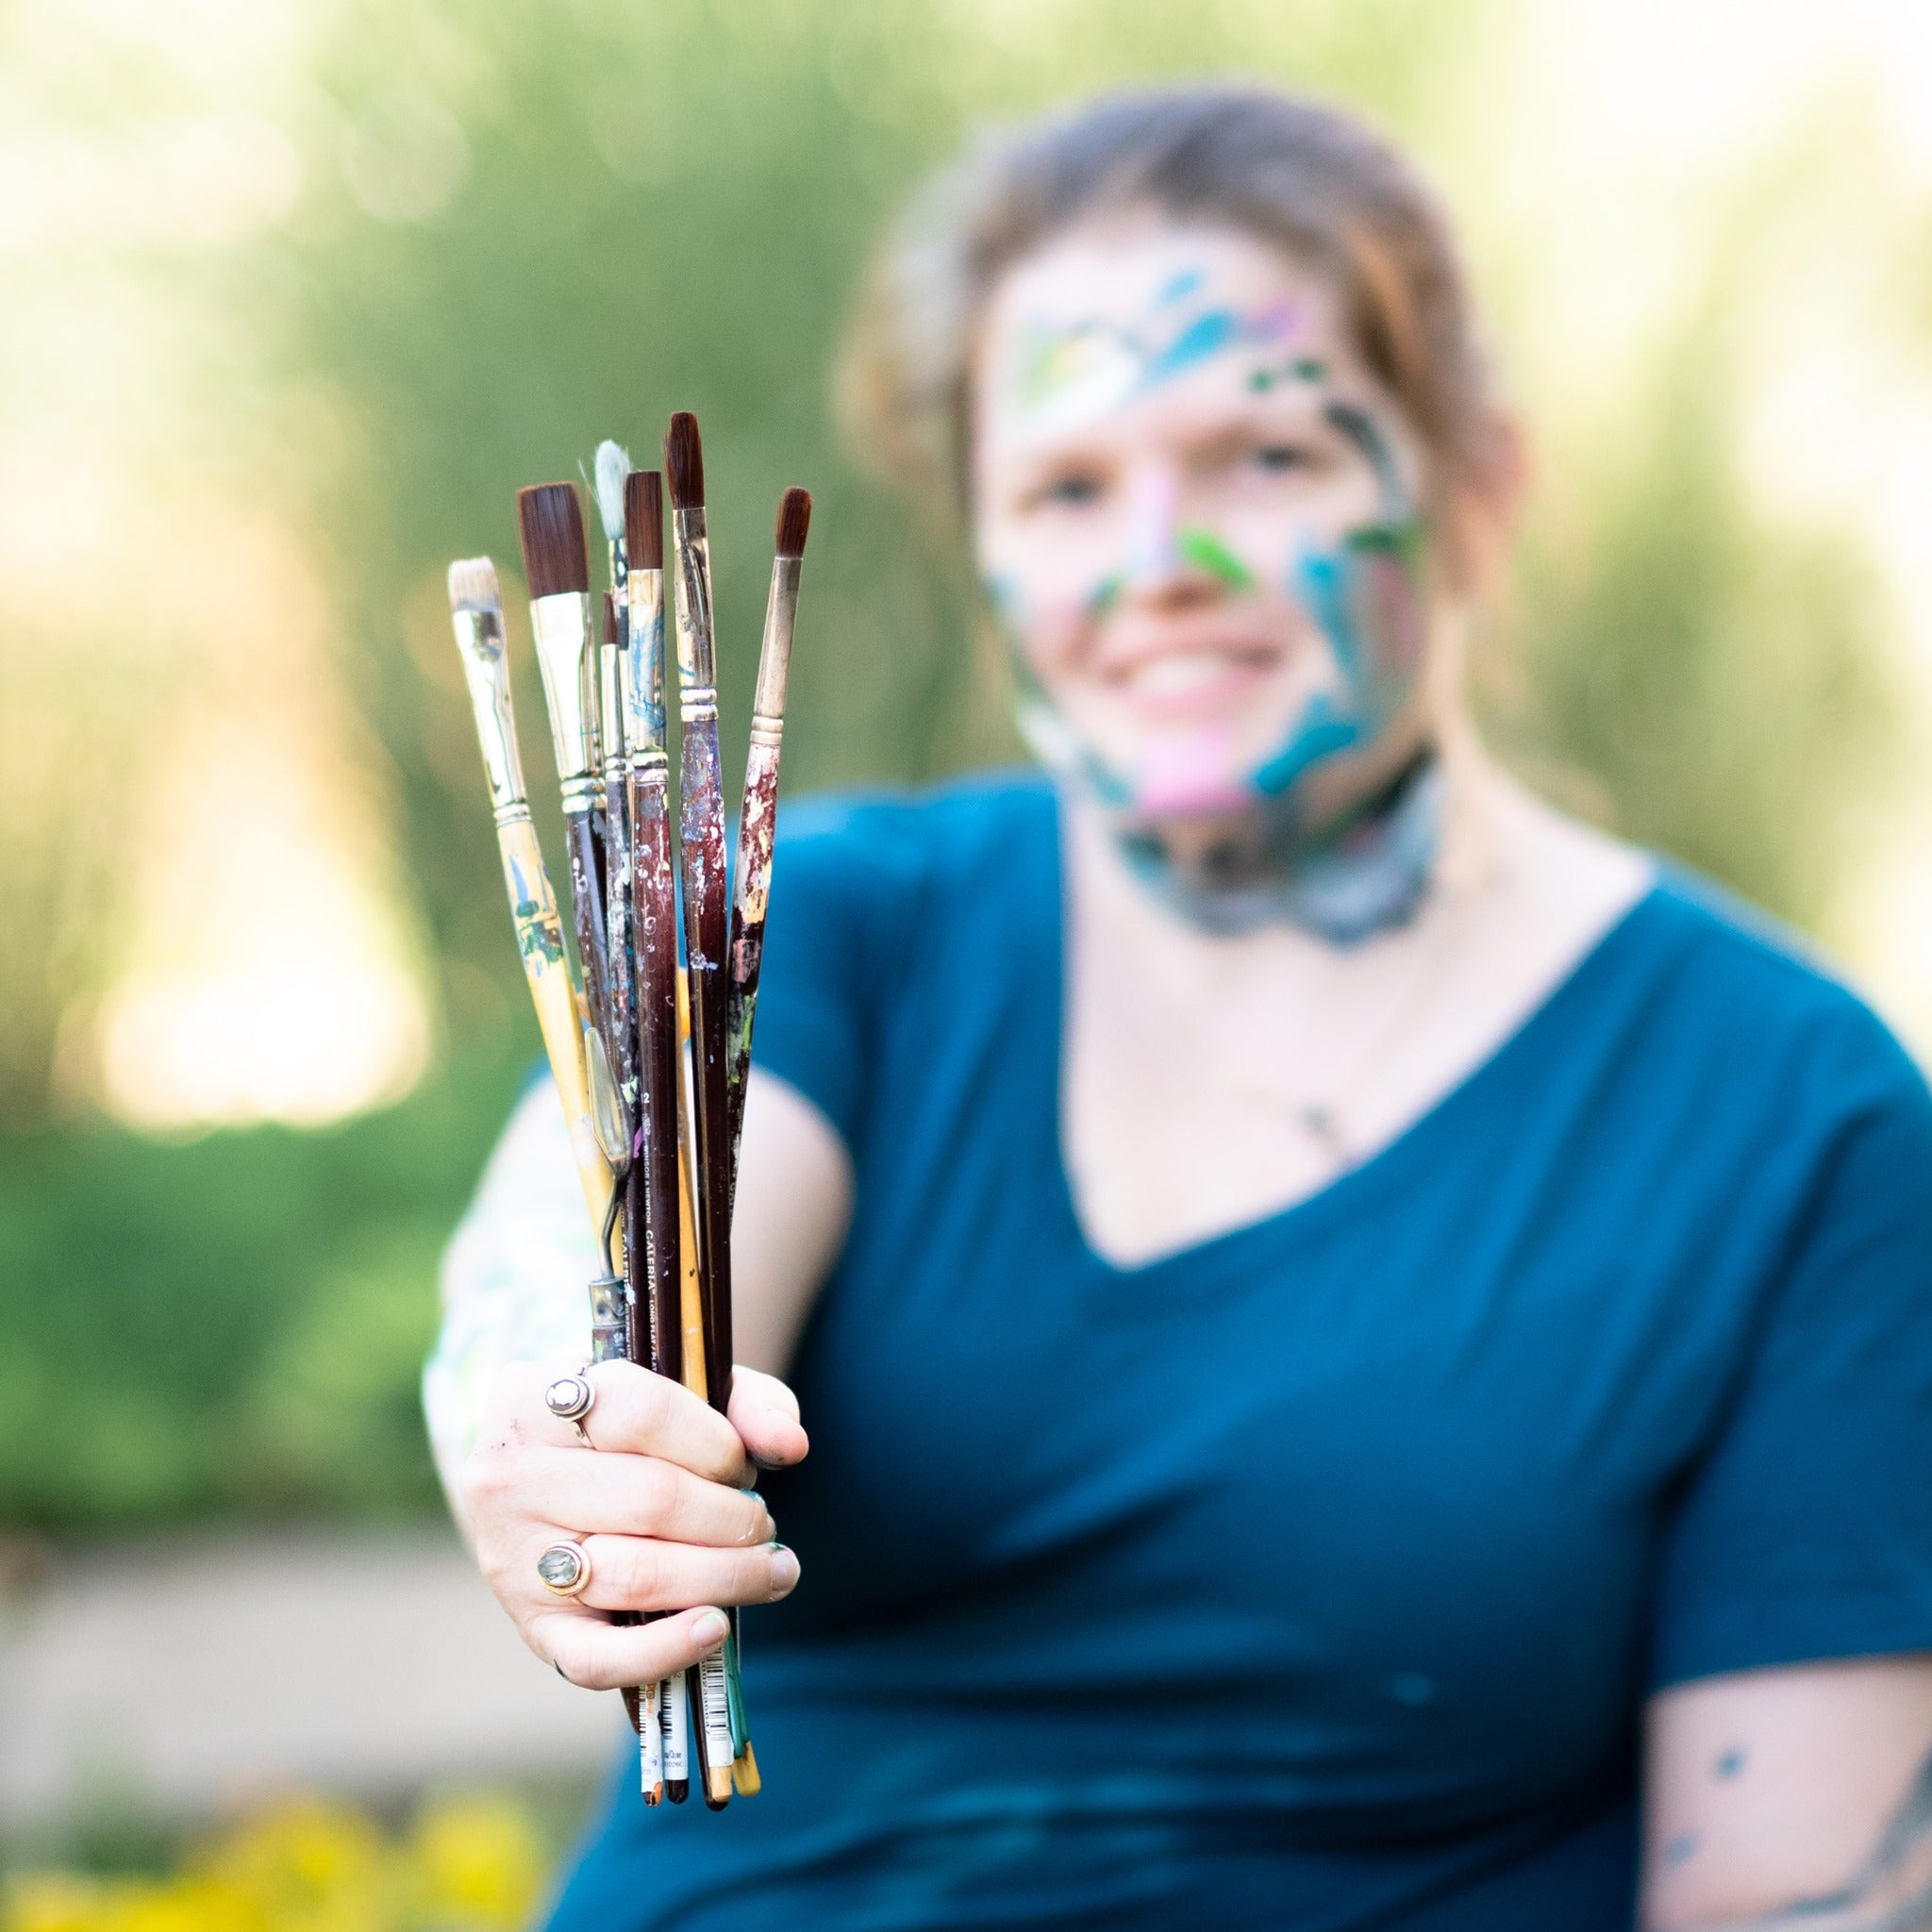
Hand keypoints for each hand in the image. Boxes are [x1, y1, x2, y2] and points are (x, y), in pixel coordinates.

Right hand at [462, 1360, 808, 1690]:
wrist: (545, 1487)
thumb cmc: (624, 1432)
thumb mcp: (681, 1393)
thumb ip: (747, 1403)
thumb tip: (790, 1445)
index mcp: (533, 1397)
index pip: (644, 1412)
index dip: (717, 1444)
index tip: (744, 1467)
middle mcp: (507, 1477)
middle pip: (651, 1499)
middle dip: (733, 1518)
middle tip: (763, 1524)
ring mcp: (512, 1558)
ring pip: (636, 1575)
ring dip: (725, 1576)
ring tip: (769, 1569)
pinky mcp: (531, 1628)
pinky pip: (597, 1658)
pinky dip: (666, 1651)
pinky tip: (716, 1627)